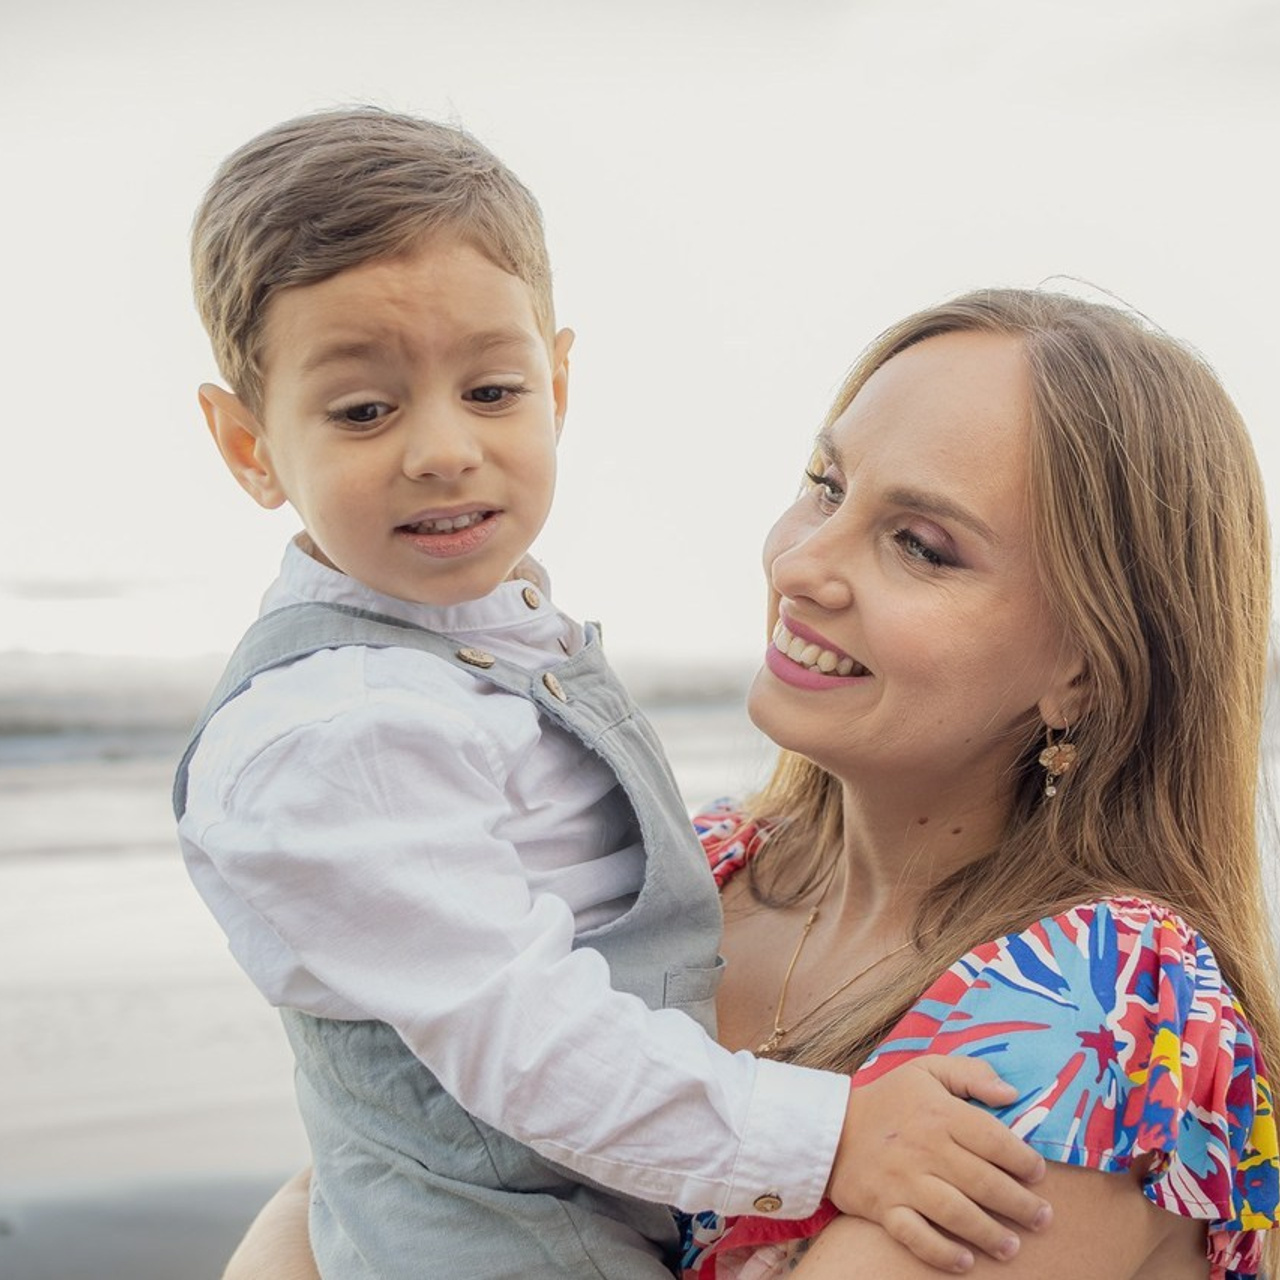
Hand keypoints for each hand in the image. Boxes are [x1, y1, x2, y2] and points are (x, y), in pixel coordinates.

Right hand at [826, 1056, 1050, 1272]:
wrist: (829, 1128)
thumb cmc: (888, 1099)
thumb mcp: (926, 1070)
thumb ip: (970, 1073)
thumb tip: (1012, 1094)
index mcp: (939, 1113)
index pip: (993, 1139)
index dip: (1022, 1159)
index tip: (1039, 1173)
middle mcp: (925, 1149)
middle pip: (982, 1182)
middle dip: (1020, 1204)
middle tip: (1043, 1218)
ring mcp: (903, 1181)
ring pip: (956, 1213)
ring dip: (990, 1233)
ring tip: (1012, 1246)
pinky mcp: (884, 1207)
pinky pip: (916, 1236)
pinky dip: (941, 1253)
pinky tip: (965, 1261)